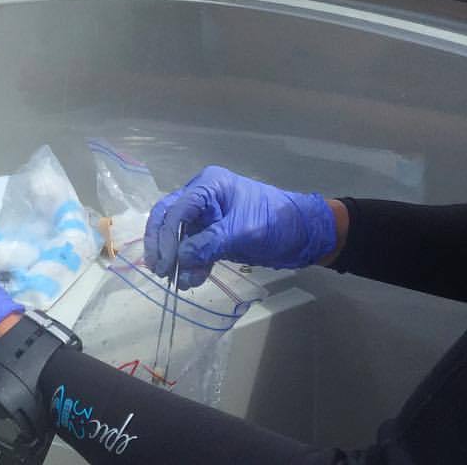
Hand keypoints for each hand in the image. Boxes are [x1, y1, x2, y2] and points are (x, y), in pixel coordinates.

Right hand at [143, 165, 336, 287]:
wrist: (306, 234)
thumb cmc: (276, 222)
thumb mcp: (243, 231)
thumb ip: (210, 243)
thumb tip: (180, 259)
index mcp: (209, 185)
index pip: (177, 208)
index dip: (167, 236)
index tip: (165, 264)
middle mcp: (203, 196)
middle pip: (170, 216)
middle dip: (163, 243)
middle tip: (160, 270)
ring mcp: (208, 215)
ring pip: (180, 234)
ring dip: (177, 257)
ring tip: (180, 282)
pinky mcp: (215, 234)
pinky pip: (195, 247)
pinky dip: (191, 263)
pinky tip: (192, 280)